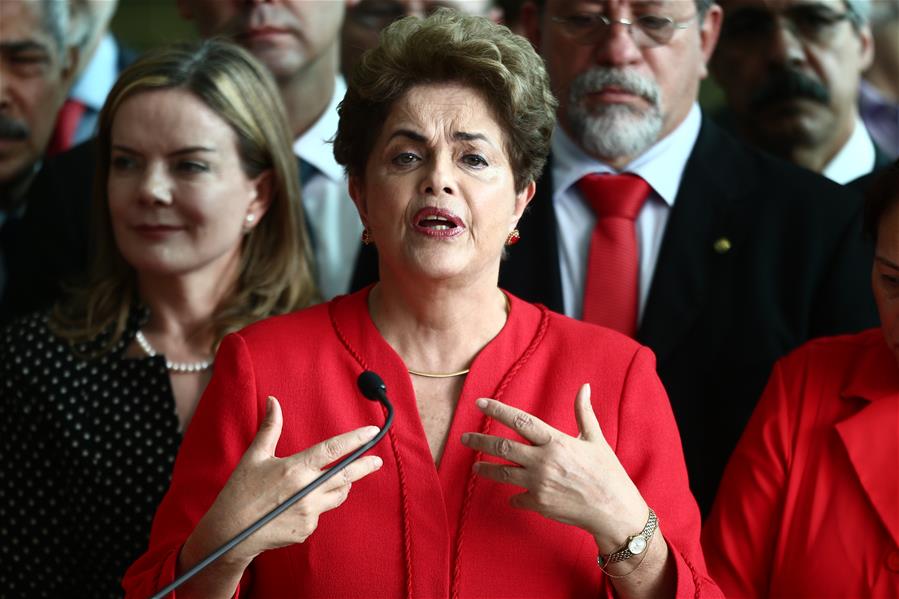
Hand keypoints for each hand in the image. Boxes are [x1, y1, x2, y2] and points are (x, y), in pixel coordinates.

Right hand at [187, 396, 383, 565]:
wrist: (230, 533)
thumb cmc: (240, 491)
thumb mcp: (254, 456)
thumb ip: (270, 428)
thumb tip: (273, 401)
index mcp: (295, 469)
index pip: (333, 450)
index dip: (355, 440)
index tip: (372, 433)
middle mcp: (306, 491)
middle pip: (346, 475)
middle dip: (365, 466)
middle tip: (377, 460)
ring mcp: (308, 512)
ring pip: (337, 495)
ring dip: (340, 486)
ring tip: (334, 480)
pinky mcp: (306, 529)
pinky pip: (320, 513)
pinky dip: (316, 505)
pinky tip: (298, 505)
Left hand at [460, 384, 647, 551]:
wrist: (614, 511)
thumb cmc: (608, 473)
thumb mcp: (596, 439)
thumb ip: (584, 413)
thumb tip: (584, 387)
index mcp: (556, 441)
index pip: (520, 421)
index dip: (498, 410)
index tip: (480, 403)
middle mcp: (543, 461)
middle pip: (503, 446)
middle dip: (480, 441)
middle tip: (464, 438)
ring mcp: (539, 483)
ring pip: (503, 472)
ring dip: (486, 468)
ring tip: (475, 466)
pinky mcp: (539, 503)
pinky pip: (517, 498)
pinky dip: (513, 496)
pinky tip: (510, 496)